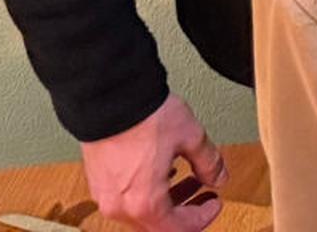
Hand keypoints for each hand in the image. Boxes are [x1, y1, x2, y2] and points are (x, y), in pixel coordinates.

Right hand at [78, 91, 226, 230]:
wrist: (108, 97)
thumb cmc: (145, 117)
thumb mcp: (191, 138)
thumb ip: (209, 163)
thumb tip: (218, 178)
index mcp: (145, 203)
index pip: (179, 229)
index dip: (202, 218)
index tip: (215, 202)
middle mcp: (120, 207)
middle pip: (158, 225)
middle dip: (185, 211)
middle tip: (204, 194)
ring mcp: (105, 196)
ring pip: (142, 213)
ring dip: (168, 201)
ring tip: (188, 178)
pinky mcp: (98, 182)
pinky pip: (127, 200)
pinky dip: (148, 193)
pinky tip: (162, 171)